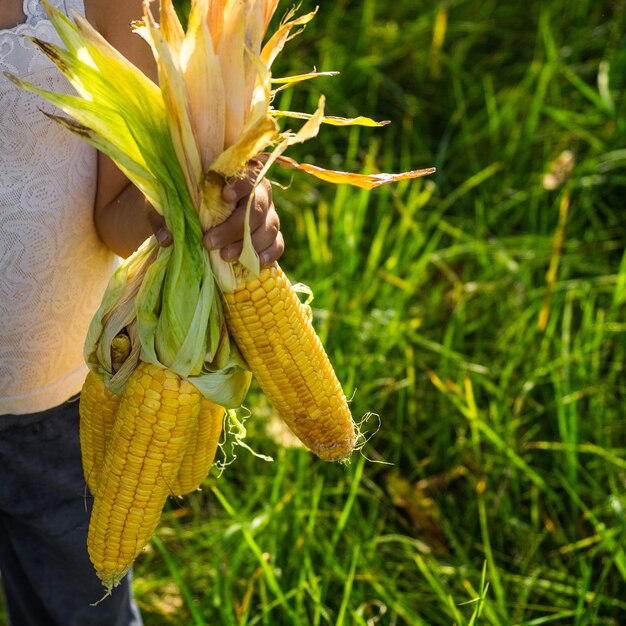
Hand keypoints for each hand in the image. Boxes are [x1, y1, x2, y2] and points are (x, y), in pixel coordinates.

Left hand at [147, 169, 283, 267]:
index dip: (240, 185)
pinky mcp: (272, 235)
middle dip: (234, 228)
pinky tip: (255, 263)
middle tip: (209, 243)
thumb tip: (168, 238)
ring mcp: (269, 214)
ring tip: (224, 257)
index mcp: (238, 173)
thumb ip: (162, 214)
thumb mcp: (165, 203)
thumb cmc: (182, 202)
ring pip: (269, 227)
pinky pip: (278, 244)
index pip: (248, 174)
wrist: (195, 218)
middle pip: (257, 207)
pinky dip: (268, 254)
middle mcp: (259, 191)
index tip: (224, 197)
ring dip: (248, 244)